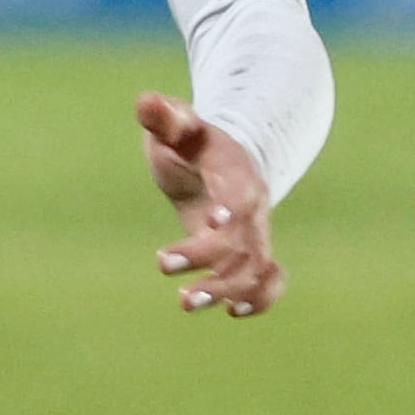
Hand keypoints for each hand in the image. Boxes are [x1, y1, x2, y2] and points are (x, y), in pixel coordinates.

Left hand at [136, 93, 282, 316]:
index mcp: (236, 174)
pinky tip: (233, 312)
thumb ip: (165, 118)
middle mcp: (251, 209)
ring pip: (253, 268)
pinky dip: (262, 299)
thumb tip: (145, 102)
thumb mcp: (178, 126)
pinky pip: (269, 281)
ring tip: (185, 302)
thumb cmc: (192, 142)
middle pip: (241, 240)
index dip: (232, 208)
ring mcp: (254, 234)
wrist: (220, 161)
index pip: (239, 194)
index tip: (212, 222)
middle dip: (205, 257)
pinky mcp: (250, 256)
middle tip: (161, 262)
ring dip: (225, 289)